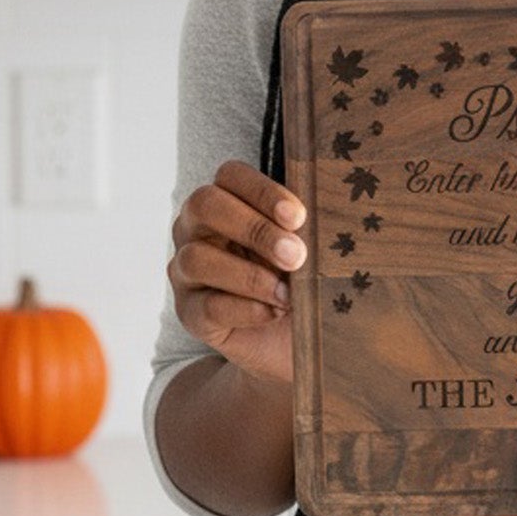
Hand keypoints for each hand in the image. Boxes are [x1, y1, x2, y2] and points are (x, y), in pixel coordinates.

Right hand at [168, 159, 305, 391]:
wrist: (290, 340)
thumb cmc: (300, 279)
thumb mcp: (309, 248)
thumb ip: (309, 228)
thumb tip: (330, 212)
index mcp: (227, 201)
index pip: (229, 175)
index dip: (262, 190)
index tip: (298, 217)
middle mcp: (197, 229)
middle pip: (204, 205)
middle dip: (254, 228)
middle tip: (295, 255)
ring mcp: (186, 271)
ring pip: (197, 258)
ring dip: (249, 275)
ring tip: (288, 294)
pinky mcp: (190, 312)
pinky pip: (206, 305)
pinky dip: (245, 309)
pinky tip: (273, 312)